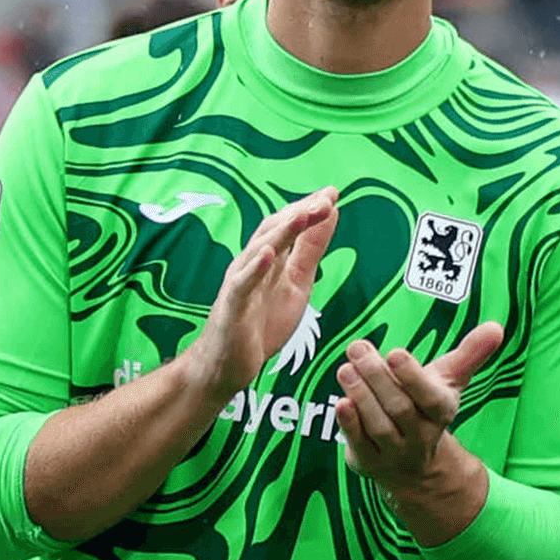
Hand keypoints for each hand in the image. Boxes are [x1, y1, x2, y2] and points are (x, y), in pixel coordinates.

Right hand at [183, 188, 338, 399]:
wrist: (226, 366)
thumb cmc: (260, 322)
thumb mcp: (297, 283)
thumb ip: (311, 250)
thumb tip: (330, 214)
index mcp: (268, 259)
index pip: (287, 225)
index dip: (309, 208)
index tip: (332, 193)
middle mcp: (250, 265)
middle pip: (273, 231)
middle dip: (300, 214)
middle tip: (326, 200)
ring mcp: (239, 285)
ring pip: (258, 252)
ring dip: (282, 232)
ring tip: (303, 215)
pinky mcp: (232, 309)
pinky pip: (242, 286)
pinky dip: (255, 269)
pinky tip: (269, 255)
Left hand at [334, 322, 503, 492]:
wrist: (417, 469)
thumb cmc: (427, 409)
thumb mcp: (449, 382)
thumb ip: (470, 353)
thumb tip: (496, 327)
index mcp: (441, 413)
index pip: (430, 398)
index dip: (413, 377)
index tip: (395, 353)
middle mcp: (420, 436)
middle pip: (400, 408)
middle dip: (377, 377)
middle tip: (358, 348)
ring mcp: (394, 452)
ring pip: (379, 425)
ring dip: (361, 396)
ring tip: (345, 368)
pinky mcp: (369, 463)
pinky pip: (359, 444)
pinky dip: (349, 424)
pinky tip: (341, 401)